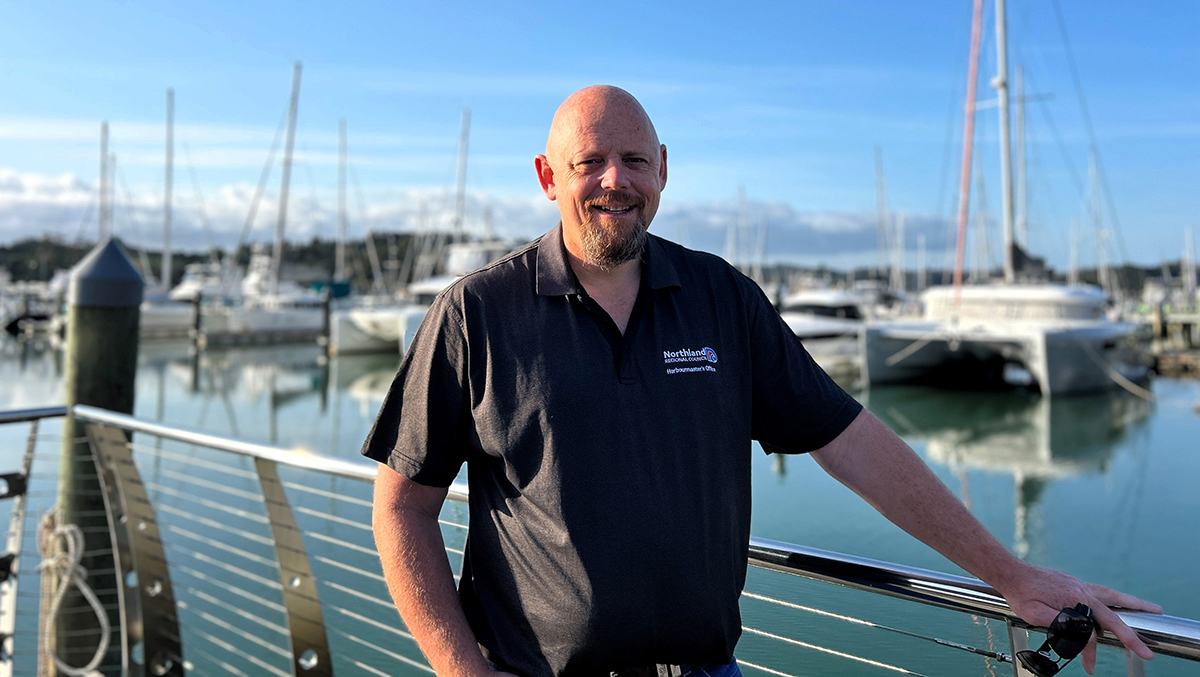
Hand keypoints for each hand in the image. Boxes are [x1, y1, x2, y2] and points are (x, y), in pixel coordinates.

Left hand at [997, 562, 1162, 674]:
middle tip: (1152, 631)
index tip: (1090, 667)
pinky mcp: (1073, 583)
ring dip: (1131, 603)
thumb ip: (1062, 624)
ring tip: (1149, 608)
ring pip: (1112, 595)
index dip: (1092, 651)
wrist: (1010, 573)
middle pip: (1116, 607)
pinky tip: (1116, 603)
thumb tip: (1083, 634)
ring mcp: (1078, 584)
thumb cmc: (1021, 594)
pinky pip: (1100, 592)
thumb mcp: (1037, 615)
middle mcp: (1081, 589)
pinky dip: (1113, 599)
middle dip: (1135, 621)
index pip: (1096, 628)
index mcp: (1075, 598)